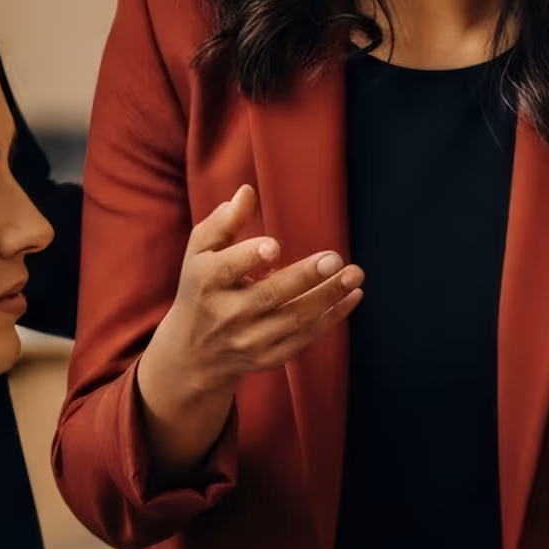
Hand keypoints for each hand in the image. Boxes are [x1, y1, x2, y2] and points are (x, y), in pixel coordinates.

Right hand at [136, 185, 362, 478]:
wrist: (194, 353)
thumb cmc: (201, 287)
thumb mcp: (201, 252)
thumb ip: (223, 222)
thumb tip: (247, 192)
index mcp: (206, 282)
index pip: (228, 269)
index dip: (251, 258)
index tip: (275, 247)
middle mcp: (227, 314)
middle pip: (269, 296)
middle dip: (304, 278)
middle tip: (336, 259)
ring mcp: (249, 339)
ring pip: (294, 319)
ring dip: (328, 297)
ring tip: (354, 275)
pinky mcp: (269, 357)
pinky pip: (305, 338)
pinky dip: (331, 319)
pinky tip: (351, 297)